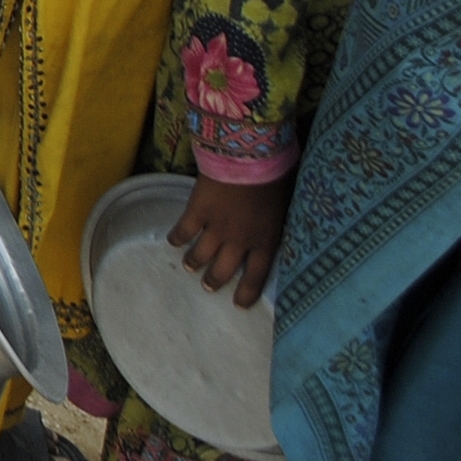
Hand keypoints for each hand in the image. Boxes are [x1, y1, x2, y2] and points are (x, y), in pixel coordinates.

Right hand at [168, 171, 290, 306]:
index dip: (247, 292)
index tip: (239, 304)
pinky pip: (183, 230)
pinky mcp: (197, 211)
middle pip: (224, 270)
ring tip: (189, 266)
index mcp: (266, 240)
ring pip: (201, 255)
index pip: (256, 276)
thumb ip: (280, 219)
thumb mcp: (287, 203)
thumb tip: (283, 219)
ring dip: (194, 263)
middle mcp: (240, 241)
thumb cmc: (275, 175)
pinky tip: (173, 241)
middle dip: (215, 280)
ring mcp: (216, 227)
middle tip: (208, 286)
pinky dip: (177, 237)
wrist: (248, 156)